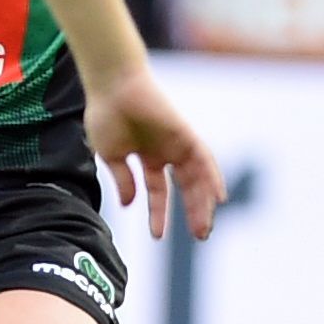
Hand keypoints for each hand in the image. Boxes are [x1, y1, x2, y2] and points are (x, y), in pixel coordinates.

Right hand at [83, 67, 223, 241]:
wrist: (112, 87)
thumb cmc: (106, 115)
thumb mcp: (111, 156)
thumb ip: (123, 180)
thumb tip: (128, 204)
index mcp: (147, 157)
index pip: (158, 190)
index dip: (158, 213)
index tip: (156, 236)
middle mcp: (165, 152)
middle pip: (186, 187)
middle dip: (192, 212)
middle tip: (200, 236)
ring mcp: (177, 143)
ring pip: (197, 178)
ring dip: (204, 202)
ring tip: (205, 227)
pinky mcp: (185, 134)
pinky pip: (204, 159)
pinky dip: (212, 178)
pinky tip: (218, 197)